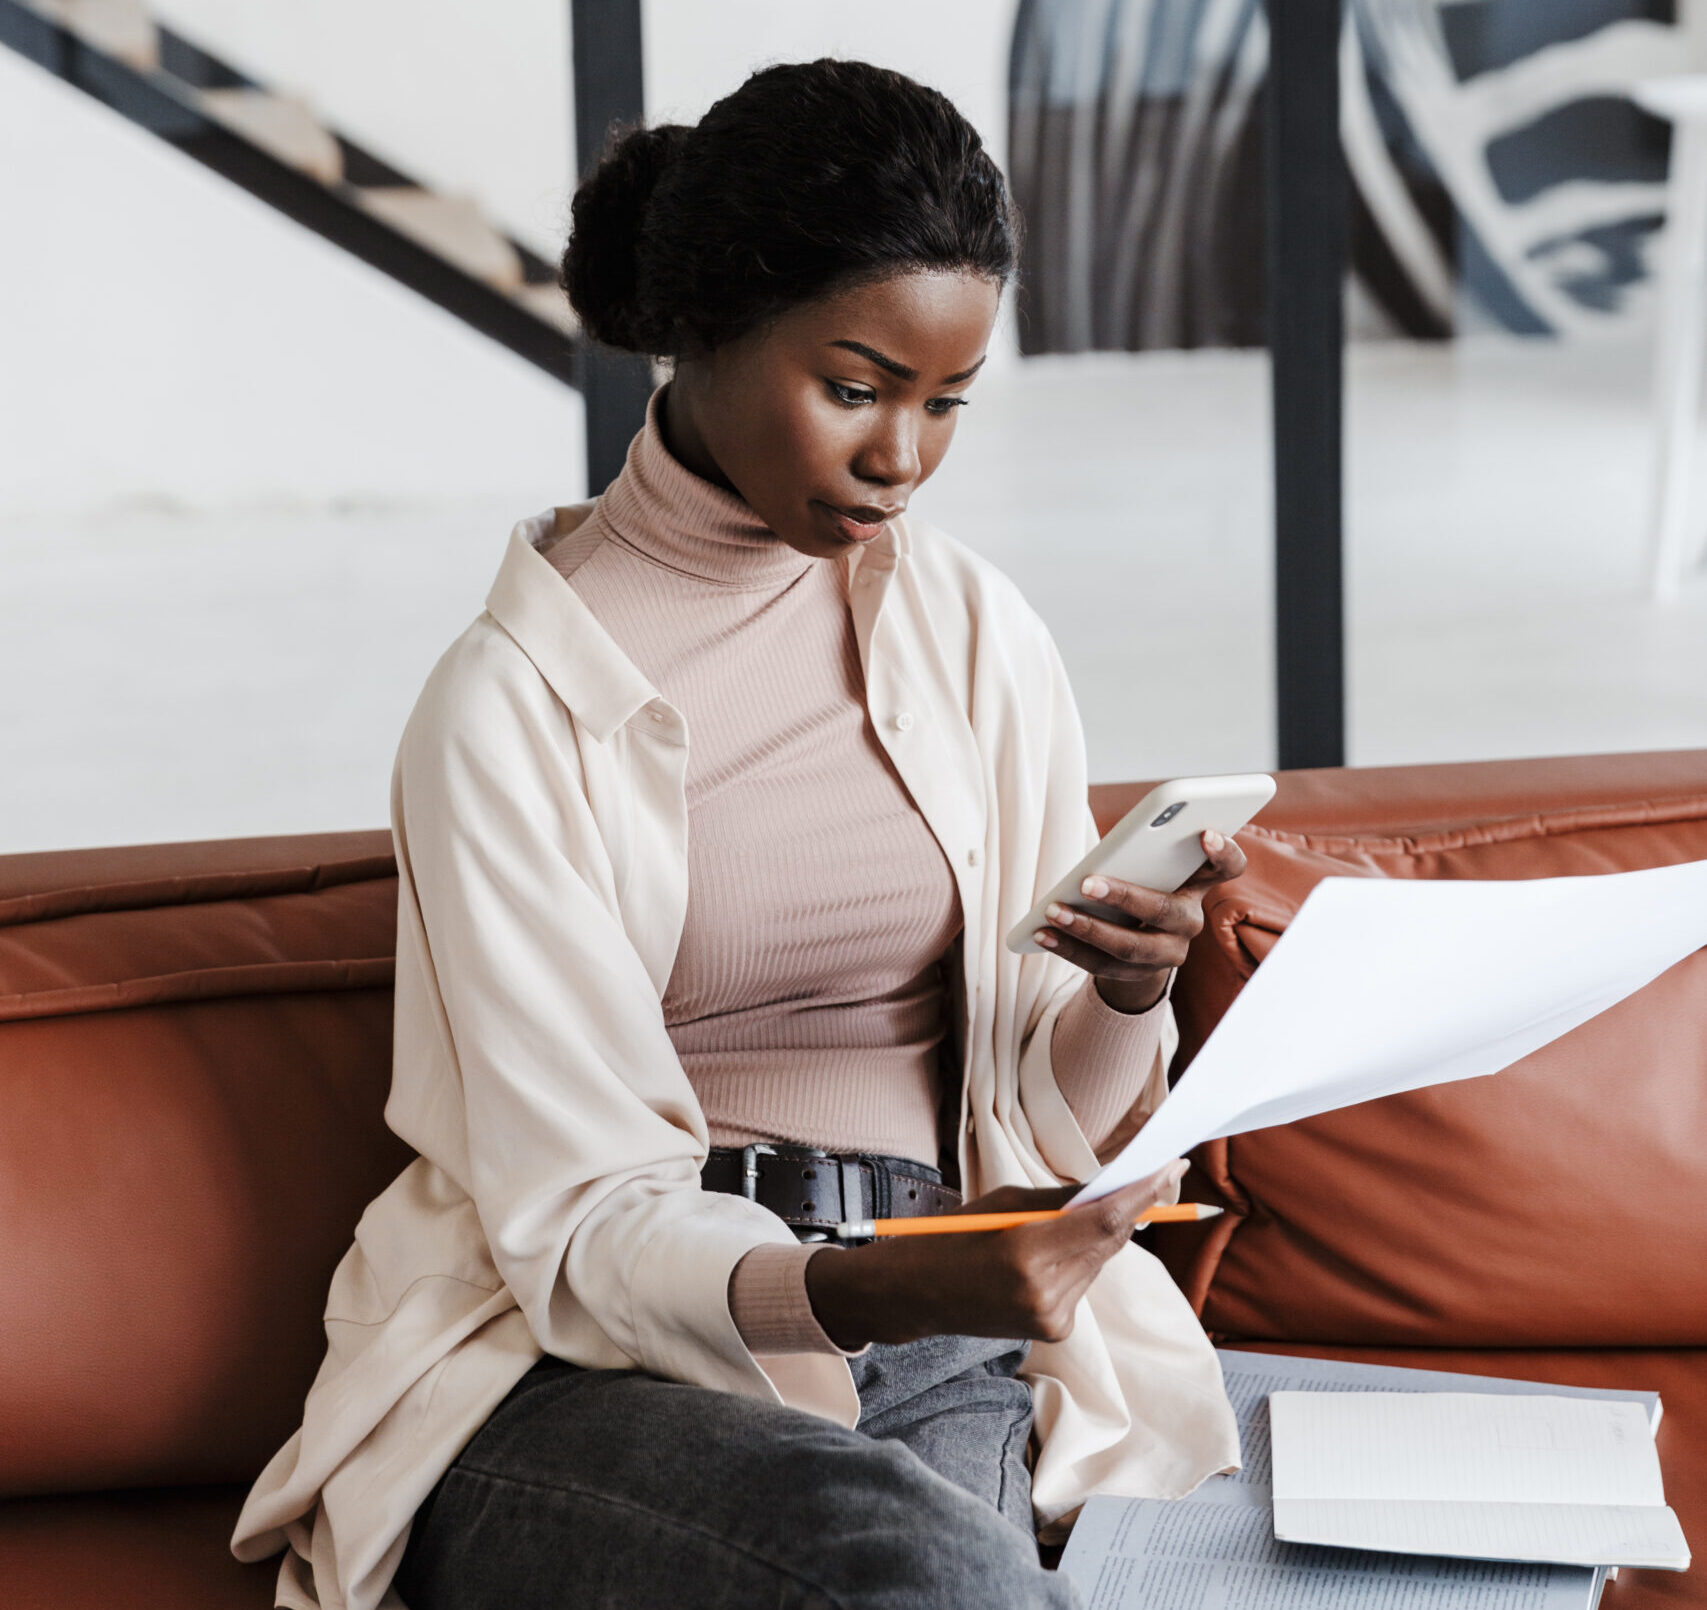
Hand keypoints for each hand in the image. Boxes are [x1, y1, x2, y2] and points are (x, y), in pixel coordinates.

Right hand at [803, 1162, 1188, 1350]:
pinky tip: (1056, 1250)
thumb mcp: (1003, 1203)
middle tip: (1155, 1174)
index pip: (1103, 1222)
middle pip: (1110, 1242)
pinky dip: (1082, 1259)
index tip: (1170, 1167)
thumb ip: (1061, 1200)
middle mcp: (1045, 1293)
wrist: (917, 1295)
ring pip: (1100, 1262)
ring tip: (1083, 1213)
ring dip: (1103, 1234)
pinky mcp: (1055, 1330)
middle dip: (1132, 1207)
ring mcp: (1052, 1318)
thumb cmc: (953, 1237)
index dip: (1141, 1194)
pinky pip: (1084, 1282)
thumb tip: (1113, 1183)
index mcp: (1025, 1253)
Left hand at [1033, 829, 1248, 1012]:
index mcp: (1198, 883)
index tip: (1205, 833)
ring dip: (1086, 929)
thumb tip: (1104, 855)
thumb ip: (1139, 853)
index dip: (1222, 852)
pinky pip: (1101, 965)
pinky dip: (1068, 948)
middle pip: (1164, 911)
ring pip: (1129, 946)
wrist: (1141, 940)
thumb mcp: (1146, 865)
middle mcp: (1190, 920)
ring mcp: (1169, 953)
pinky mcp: (1139, 974)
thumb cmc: (1141, 882)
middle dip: (1124, 896)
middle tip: (1086, 884)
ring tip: (1053, 912)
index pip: (1228, 867)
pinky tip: (1041, 934)